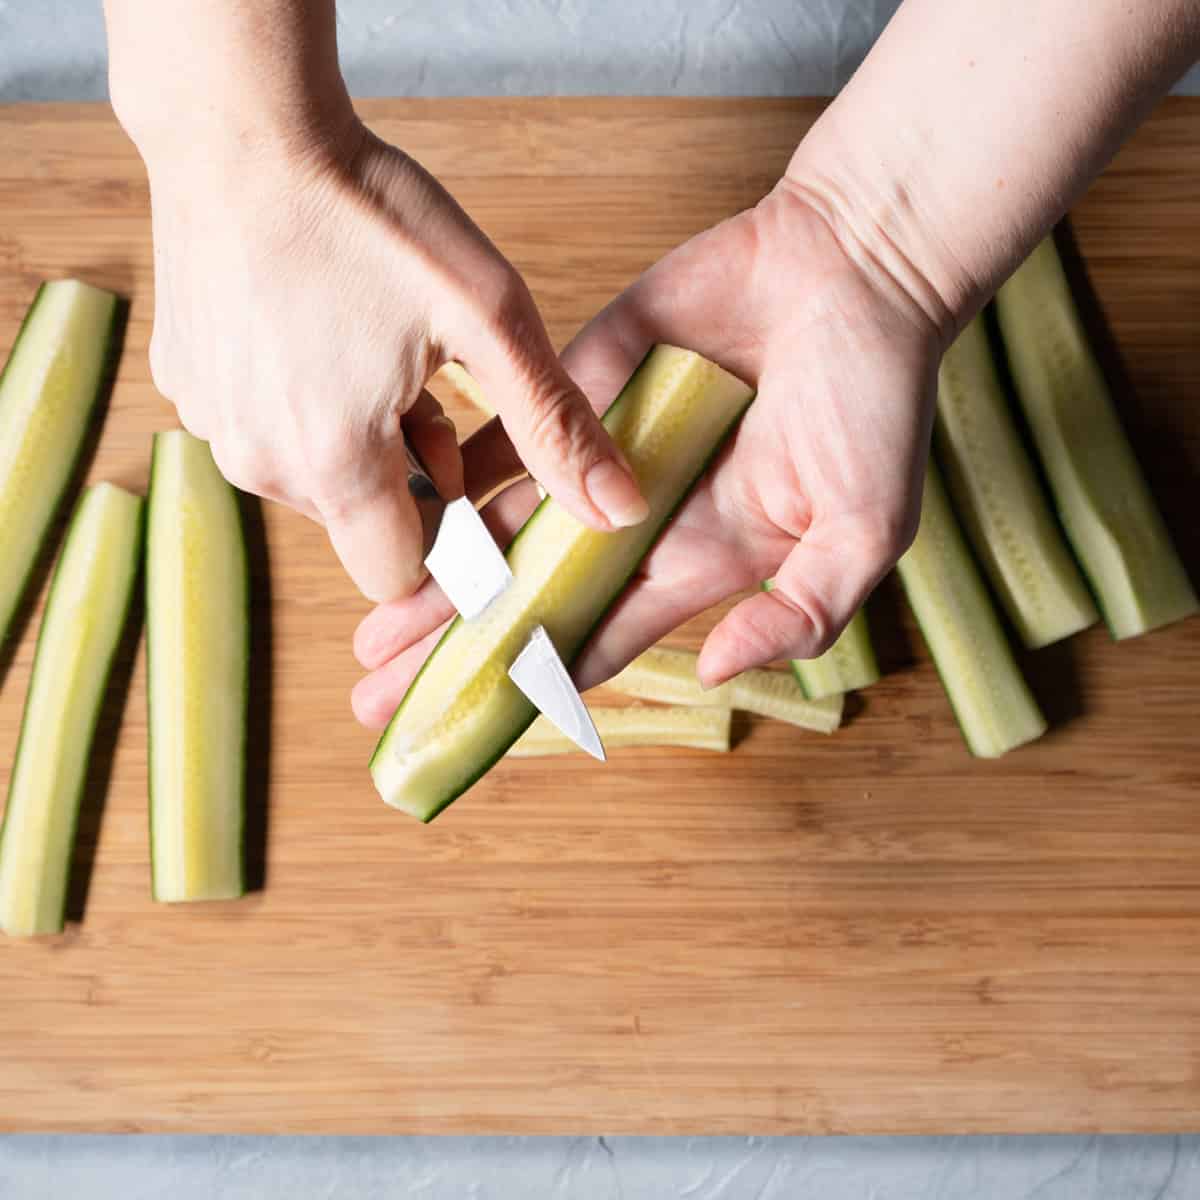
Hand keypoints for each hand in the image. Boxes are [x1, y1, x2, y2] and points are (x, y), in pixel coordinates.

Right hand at [138, 122, 646, 601]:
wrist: (242, 126)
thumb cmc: (367, 212)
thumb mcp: (486, 318)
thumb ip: (554, 426)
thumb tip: (621, 510)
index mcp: (335, 461)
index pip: (397, 575)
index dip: (443, 542)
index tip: (461, 478)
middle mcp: (260, 464)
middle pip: (360, 524)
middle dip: (407, 478)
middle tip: (425, 388)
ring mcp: (213, 427)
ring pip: (312, 480)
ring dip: (355, 440)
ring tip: (373, 354)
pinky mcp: (187, 390)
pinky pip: (263, 431)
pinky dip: (301, 406)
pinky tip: (316, 334)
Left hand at [350, 177, 945, 727]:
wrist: (854, 265)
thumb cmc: (877, 396)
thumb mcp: (864, 527)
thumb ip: (800, 610)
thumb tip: (710, 672)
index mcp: (697, 558)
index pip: (596, 636)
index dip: (532, 685)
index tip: (466, 728)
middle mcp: (637, 518)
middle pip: (529, 598)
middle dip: (457, 650)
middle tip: (378, 694)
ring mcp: (602, 451)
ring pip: (502, 527)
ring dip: (438, 576)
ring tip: (370, 626)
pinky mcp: (581, 382)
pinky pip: (506, 433)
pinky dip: (456, 472)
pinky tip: (403, 514)